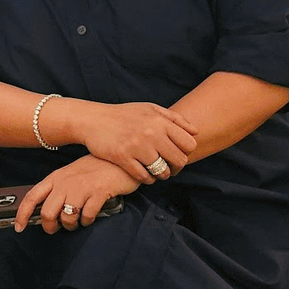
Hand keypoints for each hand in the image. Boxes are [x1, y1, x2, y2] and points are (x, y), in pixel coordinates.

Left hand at [14, 155, 139, 234]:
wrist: (119, 158)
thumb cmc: (95, 168)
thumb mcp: (70, 175)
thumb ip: (58, 189)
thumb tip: (46, 211)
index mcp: (55, 178)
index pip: (32, 196)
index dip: (22, 214)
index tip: (18, 227)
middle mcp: (65, 182)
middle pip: (47, 212)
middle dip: (50, 226)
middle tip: (56, 229)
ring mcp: (81, 187)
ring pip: (66, 217)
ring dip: (70, 225)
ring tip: (77, 222)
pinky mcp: (98, 193)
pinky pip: (87, 216)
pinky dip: (87, 221)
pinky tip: (90, 217)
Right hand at [68, 100, 197, 182]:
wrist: (92, 119)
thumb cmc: (123, 115)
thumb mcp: (149, 109)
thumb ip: (174, 118)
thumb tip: (196, 131)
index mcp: (160, 121)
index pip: (189, 144)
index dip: (186, 153)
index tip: (176, 155)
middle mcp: (150, 133)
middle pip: (179, 160)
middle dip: (176, 167)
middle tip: (168, 167)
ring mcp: (136, 146)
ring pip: (162, 171)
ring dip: (162, 175)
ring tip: (156, 172)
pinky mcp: (122, 157)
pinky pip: (144, 177)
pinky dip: (147, 179)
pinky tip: (143, 174)